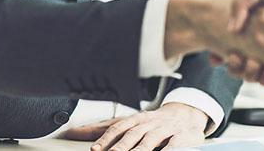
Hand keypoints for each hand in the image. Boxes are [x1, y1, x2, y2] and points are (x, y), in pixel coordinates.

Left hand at [63, 102, 206, 150]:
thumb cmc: (153, 123)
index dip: (107, 137)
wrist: (186, 116)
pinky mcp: (183, 135)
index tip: (95, 149)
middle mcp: (150, 122)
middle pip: (133, 133)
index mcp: (137, 118)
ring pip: (152, 139)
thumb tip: (77, 134)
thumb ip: (106, 130)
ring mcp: (167, 128)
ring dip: (141, 150)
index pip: (119, 127)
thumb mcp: (131, 123)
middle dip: (121, 145)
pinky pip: (174, 144)